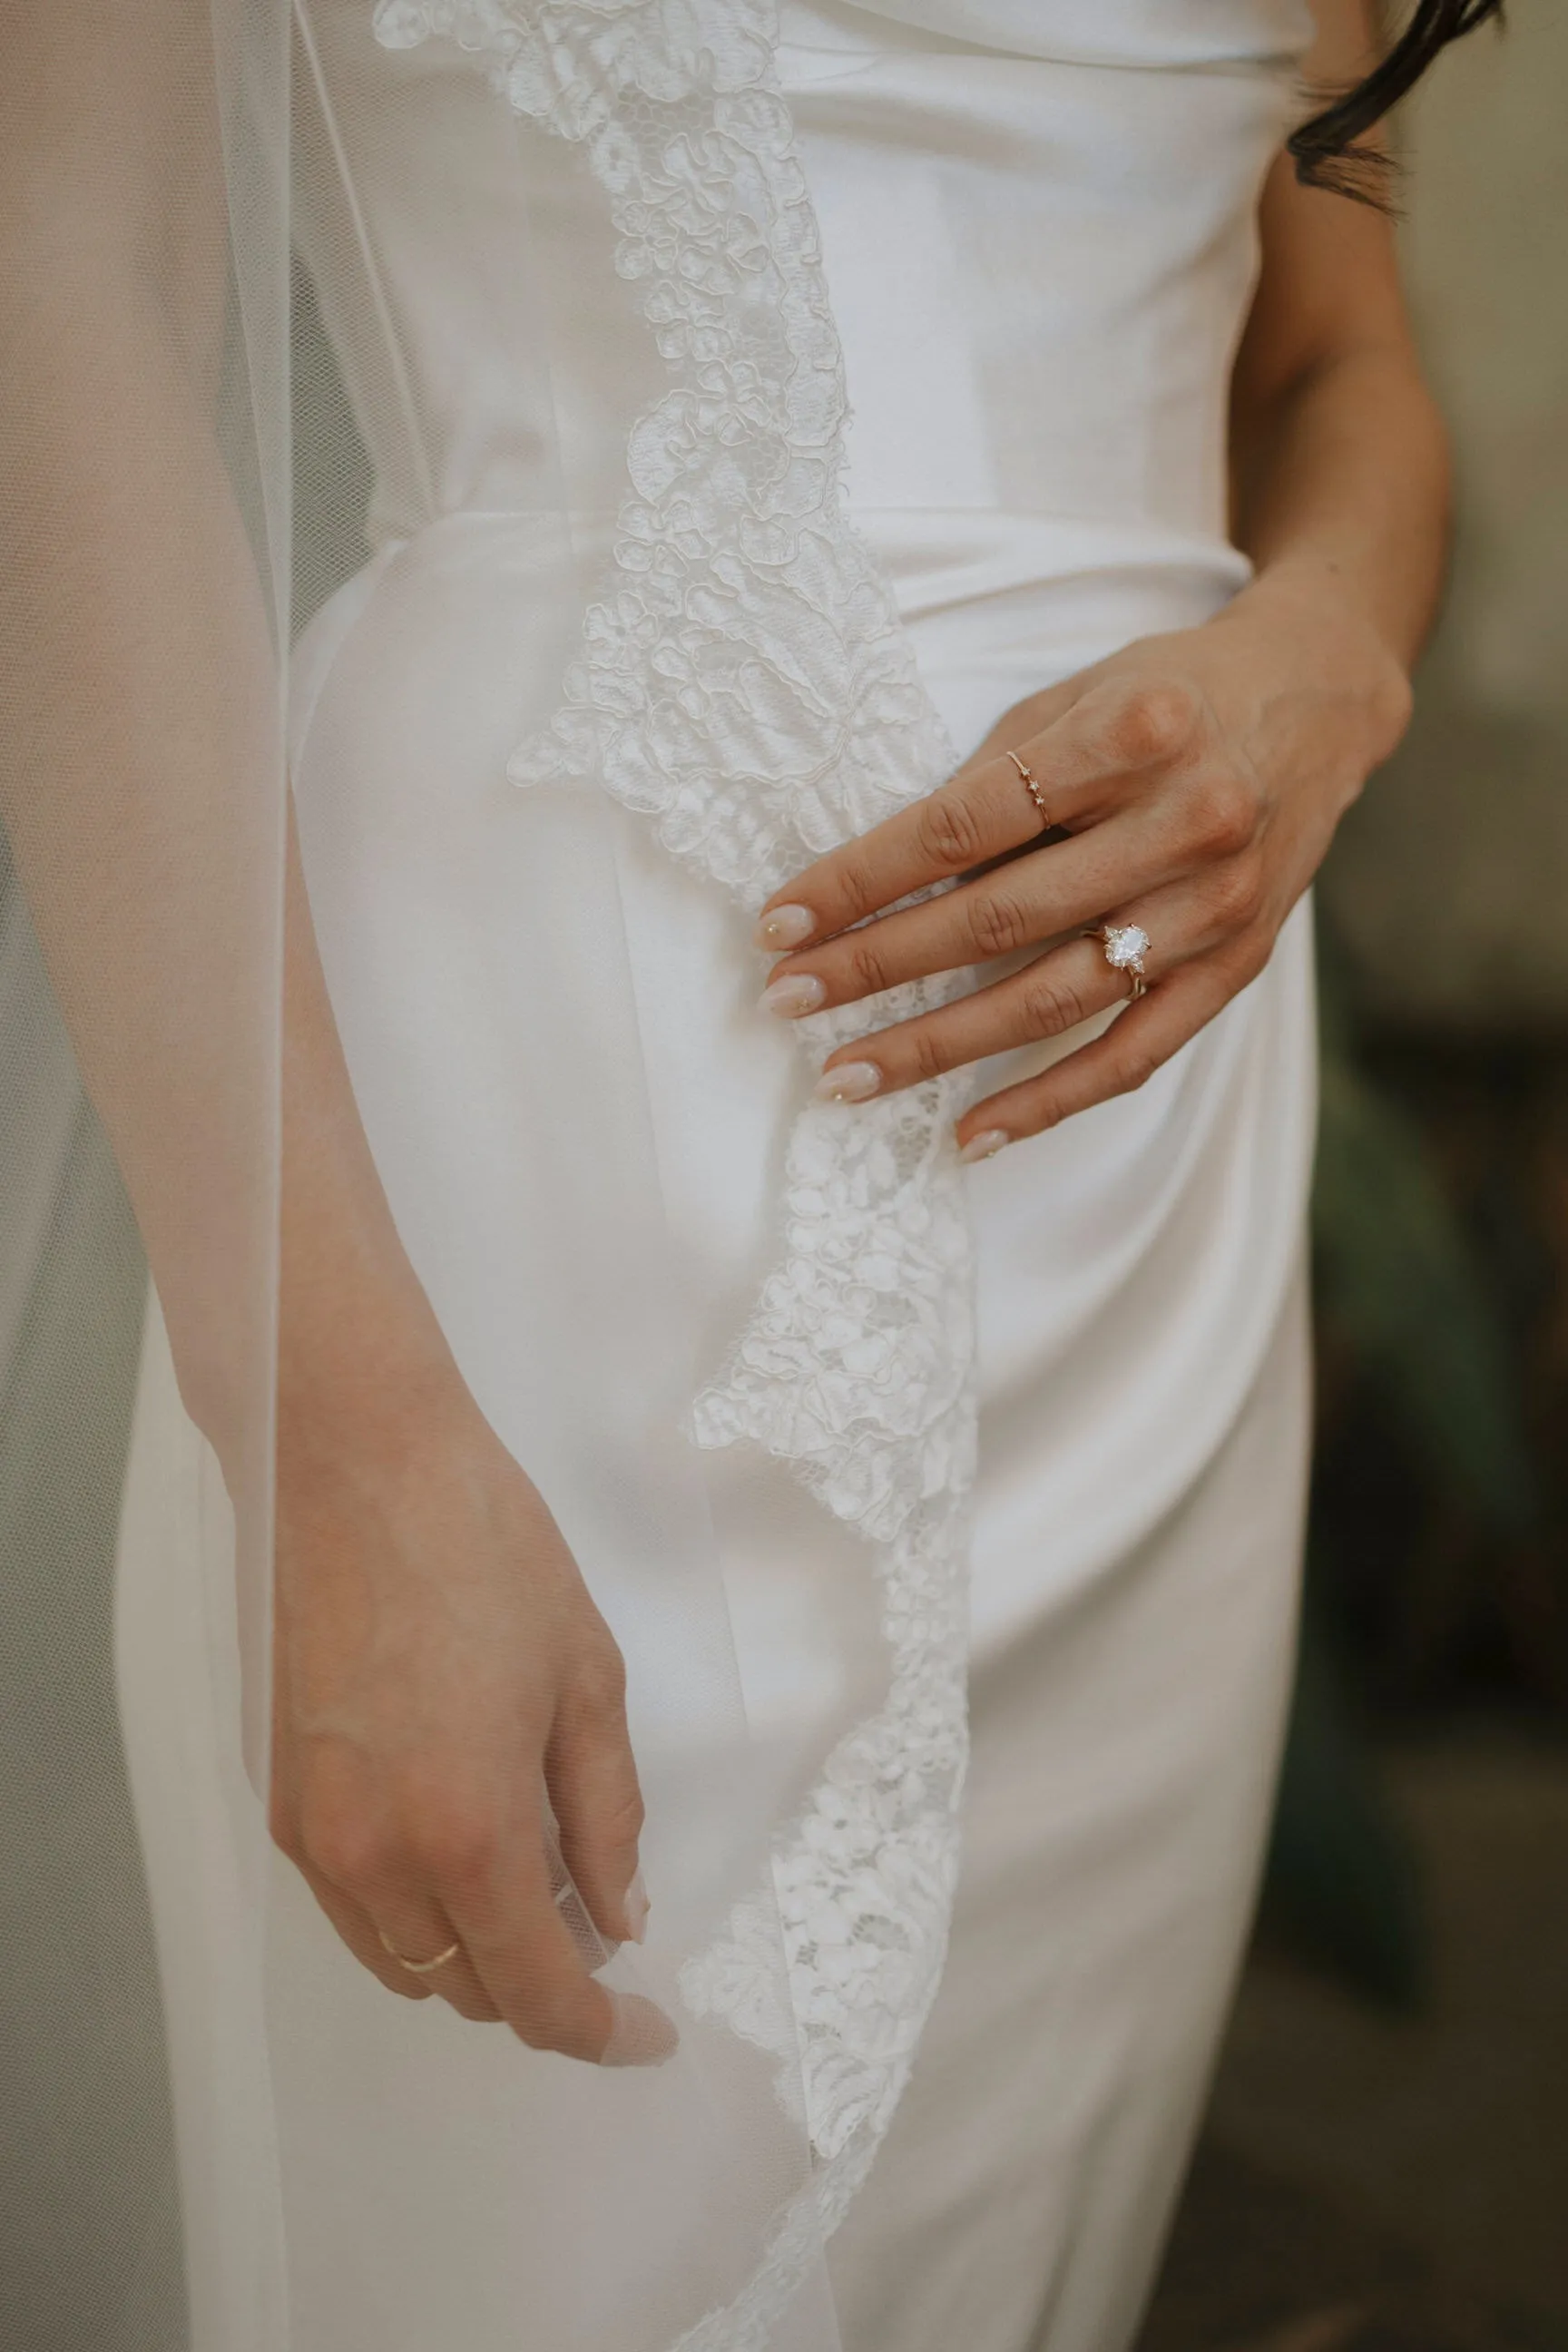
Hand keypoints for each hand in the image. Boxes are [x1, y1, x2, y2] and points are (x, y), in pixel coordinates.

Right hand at [269, 1346, 674, 2067]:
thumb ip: (606, 1816)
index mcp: (468, 1831)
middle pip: (465, 1988)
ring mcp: (312, 1835)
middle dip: (542, 1984)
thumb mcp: (586, 1679)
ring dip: (473, 1953)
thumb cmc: (484, 1550)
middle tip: (603, 1926)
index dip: (601, 2033)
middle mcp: (375, 1857)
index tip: (648, 2034)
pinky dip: (411, 1911)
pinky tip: (459, 1844)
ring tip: (536, 1881)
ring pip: (400, 1960)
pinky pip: (351, 1906)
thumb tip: (622, 1916)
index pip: (537, 1991)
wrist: (352, 1464)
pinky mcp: (275, 1799)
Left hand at [753, 566, 1411, 1157]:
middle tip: (787, 1001)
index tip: (779, 923)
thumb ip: (988, 785)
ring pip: (1052, 999)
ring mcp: (1216, 906)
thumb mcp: (1073, 698)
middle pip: (996, 919)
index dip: (858, 882)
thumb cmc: (1168, 694)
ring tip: (849, 1076)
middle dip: (876, 968)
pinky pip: (1131, 1056)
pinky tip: (971, 1132)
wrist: (1315, 699)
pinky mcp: (1237, 965)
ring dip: (938, 1047)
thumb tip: (873, 886)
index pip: (959, 828)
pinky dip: (1048, 1102)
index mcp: (1130, 733)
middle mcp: (1184, 822)